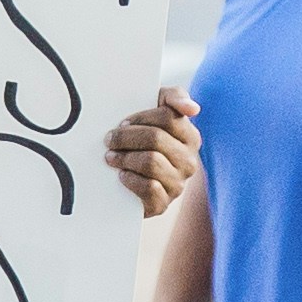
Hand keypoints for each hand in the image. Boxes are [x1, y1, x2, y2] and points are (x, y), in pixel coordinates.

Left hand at [103, 87, 197, 218]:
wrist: (131, 181)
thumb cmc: (143, 139)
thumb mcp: (156, 110)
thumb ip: (173, 97)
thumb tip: (192, 108)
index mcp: (190, 137)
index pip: (168, 117)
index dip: (140, 118)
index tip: (122, 122)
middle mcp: (189, 161)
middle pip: (156, 138)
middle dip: (126, 137)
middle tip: (109, 139)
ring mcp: (178, 184)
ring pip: (151, 161)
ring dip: (125, 157)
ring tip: (111, 157)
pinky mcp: (163, 204)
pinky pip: (148, 187)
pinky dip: (130, 179)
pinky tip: (122, 175)